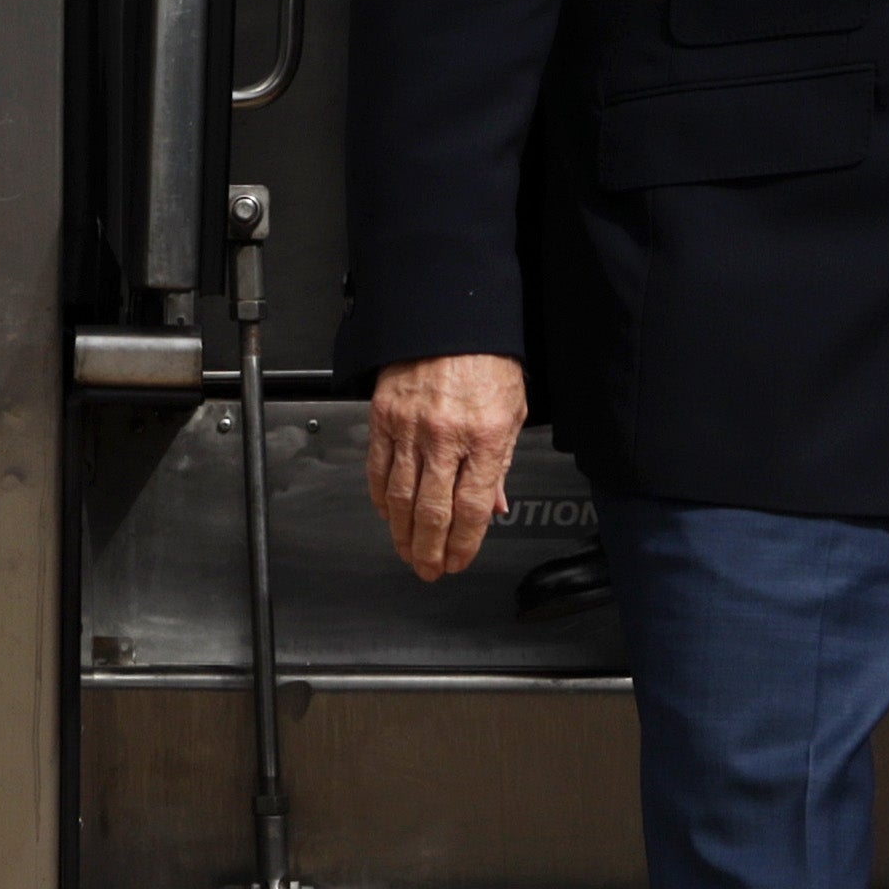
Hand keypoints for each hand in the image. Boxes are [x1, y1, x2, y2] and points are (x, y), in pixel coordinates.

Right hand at [365, 351, 529, 583]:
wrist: (452, 318)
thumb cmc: (486, 361)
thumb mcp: (510, 412)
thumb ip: (498, 464)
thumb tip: (491, 507)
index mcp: (485, 436)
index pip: (472, 508)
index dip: (464, 543)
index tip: (458, 562)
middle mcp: (446, 436)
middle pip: (433, 510)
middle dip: (429, 549)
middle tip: (428, 570)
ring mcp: (410, 427)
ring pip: (401, 496)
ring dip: (402, 532)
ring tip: (407, 552)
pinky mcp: (384, 417)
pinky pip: (378, 468)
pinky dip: (381, 497)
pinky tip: (386, 514)